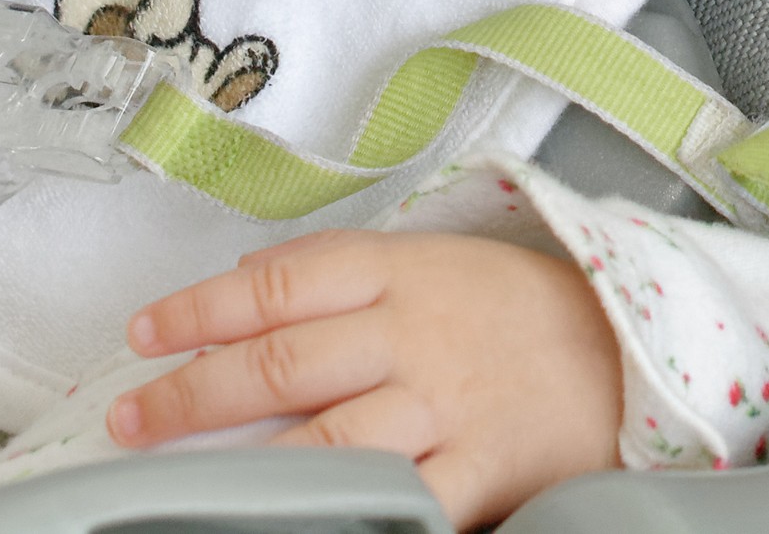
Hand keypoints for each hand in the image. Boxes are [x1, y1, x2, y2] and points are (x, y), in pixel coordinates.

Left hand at [113, 229, 622, 524]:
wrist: (633, 347)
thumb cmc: (522, 309)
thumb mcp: (437, 261)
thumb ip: (343, 272)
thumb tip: (246, 283)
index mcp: (404, 274)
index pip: (280, 284)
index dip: (200, 309)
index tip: (144, 334)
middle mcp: (418, 336)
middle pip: (285, 363)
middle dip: (193, 393)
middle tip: (134, 418)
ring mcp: (448, 407)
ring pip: (328, 439)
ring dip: (244, 462)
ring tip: (181, 478)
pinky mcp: (481, 470)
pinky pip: (404, 502)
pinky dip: (351, 516)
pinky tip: (298, 522)